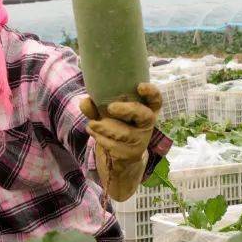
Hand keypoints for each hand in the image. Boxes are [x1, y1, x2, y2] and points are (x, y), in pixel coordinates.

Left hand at [79, 83, 161, 199]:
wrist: (121, 155)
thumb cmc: (116, 125)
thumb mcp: (106, 114)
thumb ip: (96, 106)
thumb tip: (85, 102)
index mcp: (146, 108)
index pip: (155, 99)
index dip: (151, 92)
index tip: (140, 86)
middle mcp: (147, 124)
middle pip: (145, 115)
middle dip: (128, 110)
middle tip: (111, 107)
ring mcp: (141, 140)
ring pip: (125, 133)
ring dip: (105, 127)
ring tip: (91, 123)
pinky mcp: (132, 153)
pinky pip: (115, 145)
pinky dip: (100, 138)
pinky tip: (93, 132)